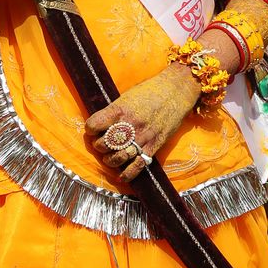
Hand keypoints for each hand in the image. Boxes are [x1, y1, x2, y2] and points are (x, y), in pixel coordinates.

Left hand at [85, 64, 199, 179]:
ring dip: (110, 160)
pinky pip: (138, 165)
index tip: (93, 129)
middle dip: (99, 146)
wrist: (176, 90)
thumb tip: (101, 124)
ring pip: (118, 157)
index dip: (90, 128)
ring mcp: (142, 137)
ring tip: (110, 156)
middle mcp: (129, 125)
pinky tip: (121, 176)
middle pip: (104, 144)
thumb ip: (114, 111)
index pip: (94, 125)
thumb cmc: (150, 91)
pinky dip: (128, 174)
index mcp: (119, 110)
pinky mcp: (154, 145)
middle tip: (102, 143)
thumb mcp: (127, 96)